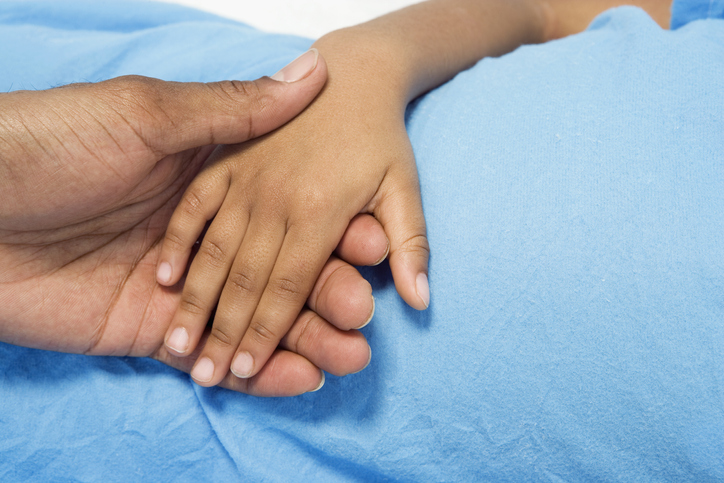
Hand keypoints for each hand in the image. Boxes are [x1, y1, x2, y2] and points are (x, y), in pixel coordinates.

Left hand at [0, 61, 385, 395]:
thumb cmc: (50, 144)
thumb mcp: (146, 116)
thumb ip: (231, 111)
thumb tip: (310, 73)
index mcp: (205, 180)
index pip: (286, 211)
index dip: (332, 230)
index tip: (375, 247)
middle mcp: (200, 236)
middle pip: (276, 271)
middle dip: (326, 294)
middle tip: (363, 314)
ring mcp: (176, 289)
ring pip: (251, 319)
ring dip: (301, 340)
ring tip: (349, 355)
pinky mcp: (146, 331)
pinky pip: (207, 353)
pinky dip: (253, 372)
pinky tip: (298, 377)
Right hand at [157, 43, 430, 386]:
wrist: (349, 76)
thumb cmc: (380, 139)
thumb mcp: (405, 187)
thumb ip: (410, 244)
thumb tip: (422, 301)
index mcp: (321, 210)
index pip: (288, 286)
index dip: (265, 332)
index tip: (243, 371)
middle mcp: (277, 198)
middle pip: (246, 277)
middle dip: (224, 330)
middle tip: (203, 374)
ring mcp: (246, 178)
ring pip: (215, 249)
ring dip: (194, 298)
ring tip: (177, 341)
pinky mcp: (225, 162)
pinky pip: (195, 205)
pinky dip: (179, 239)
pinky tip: (163, 276)